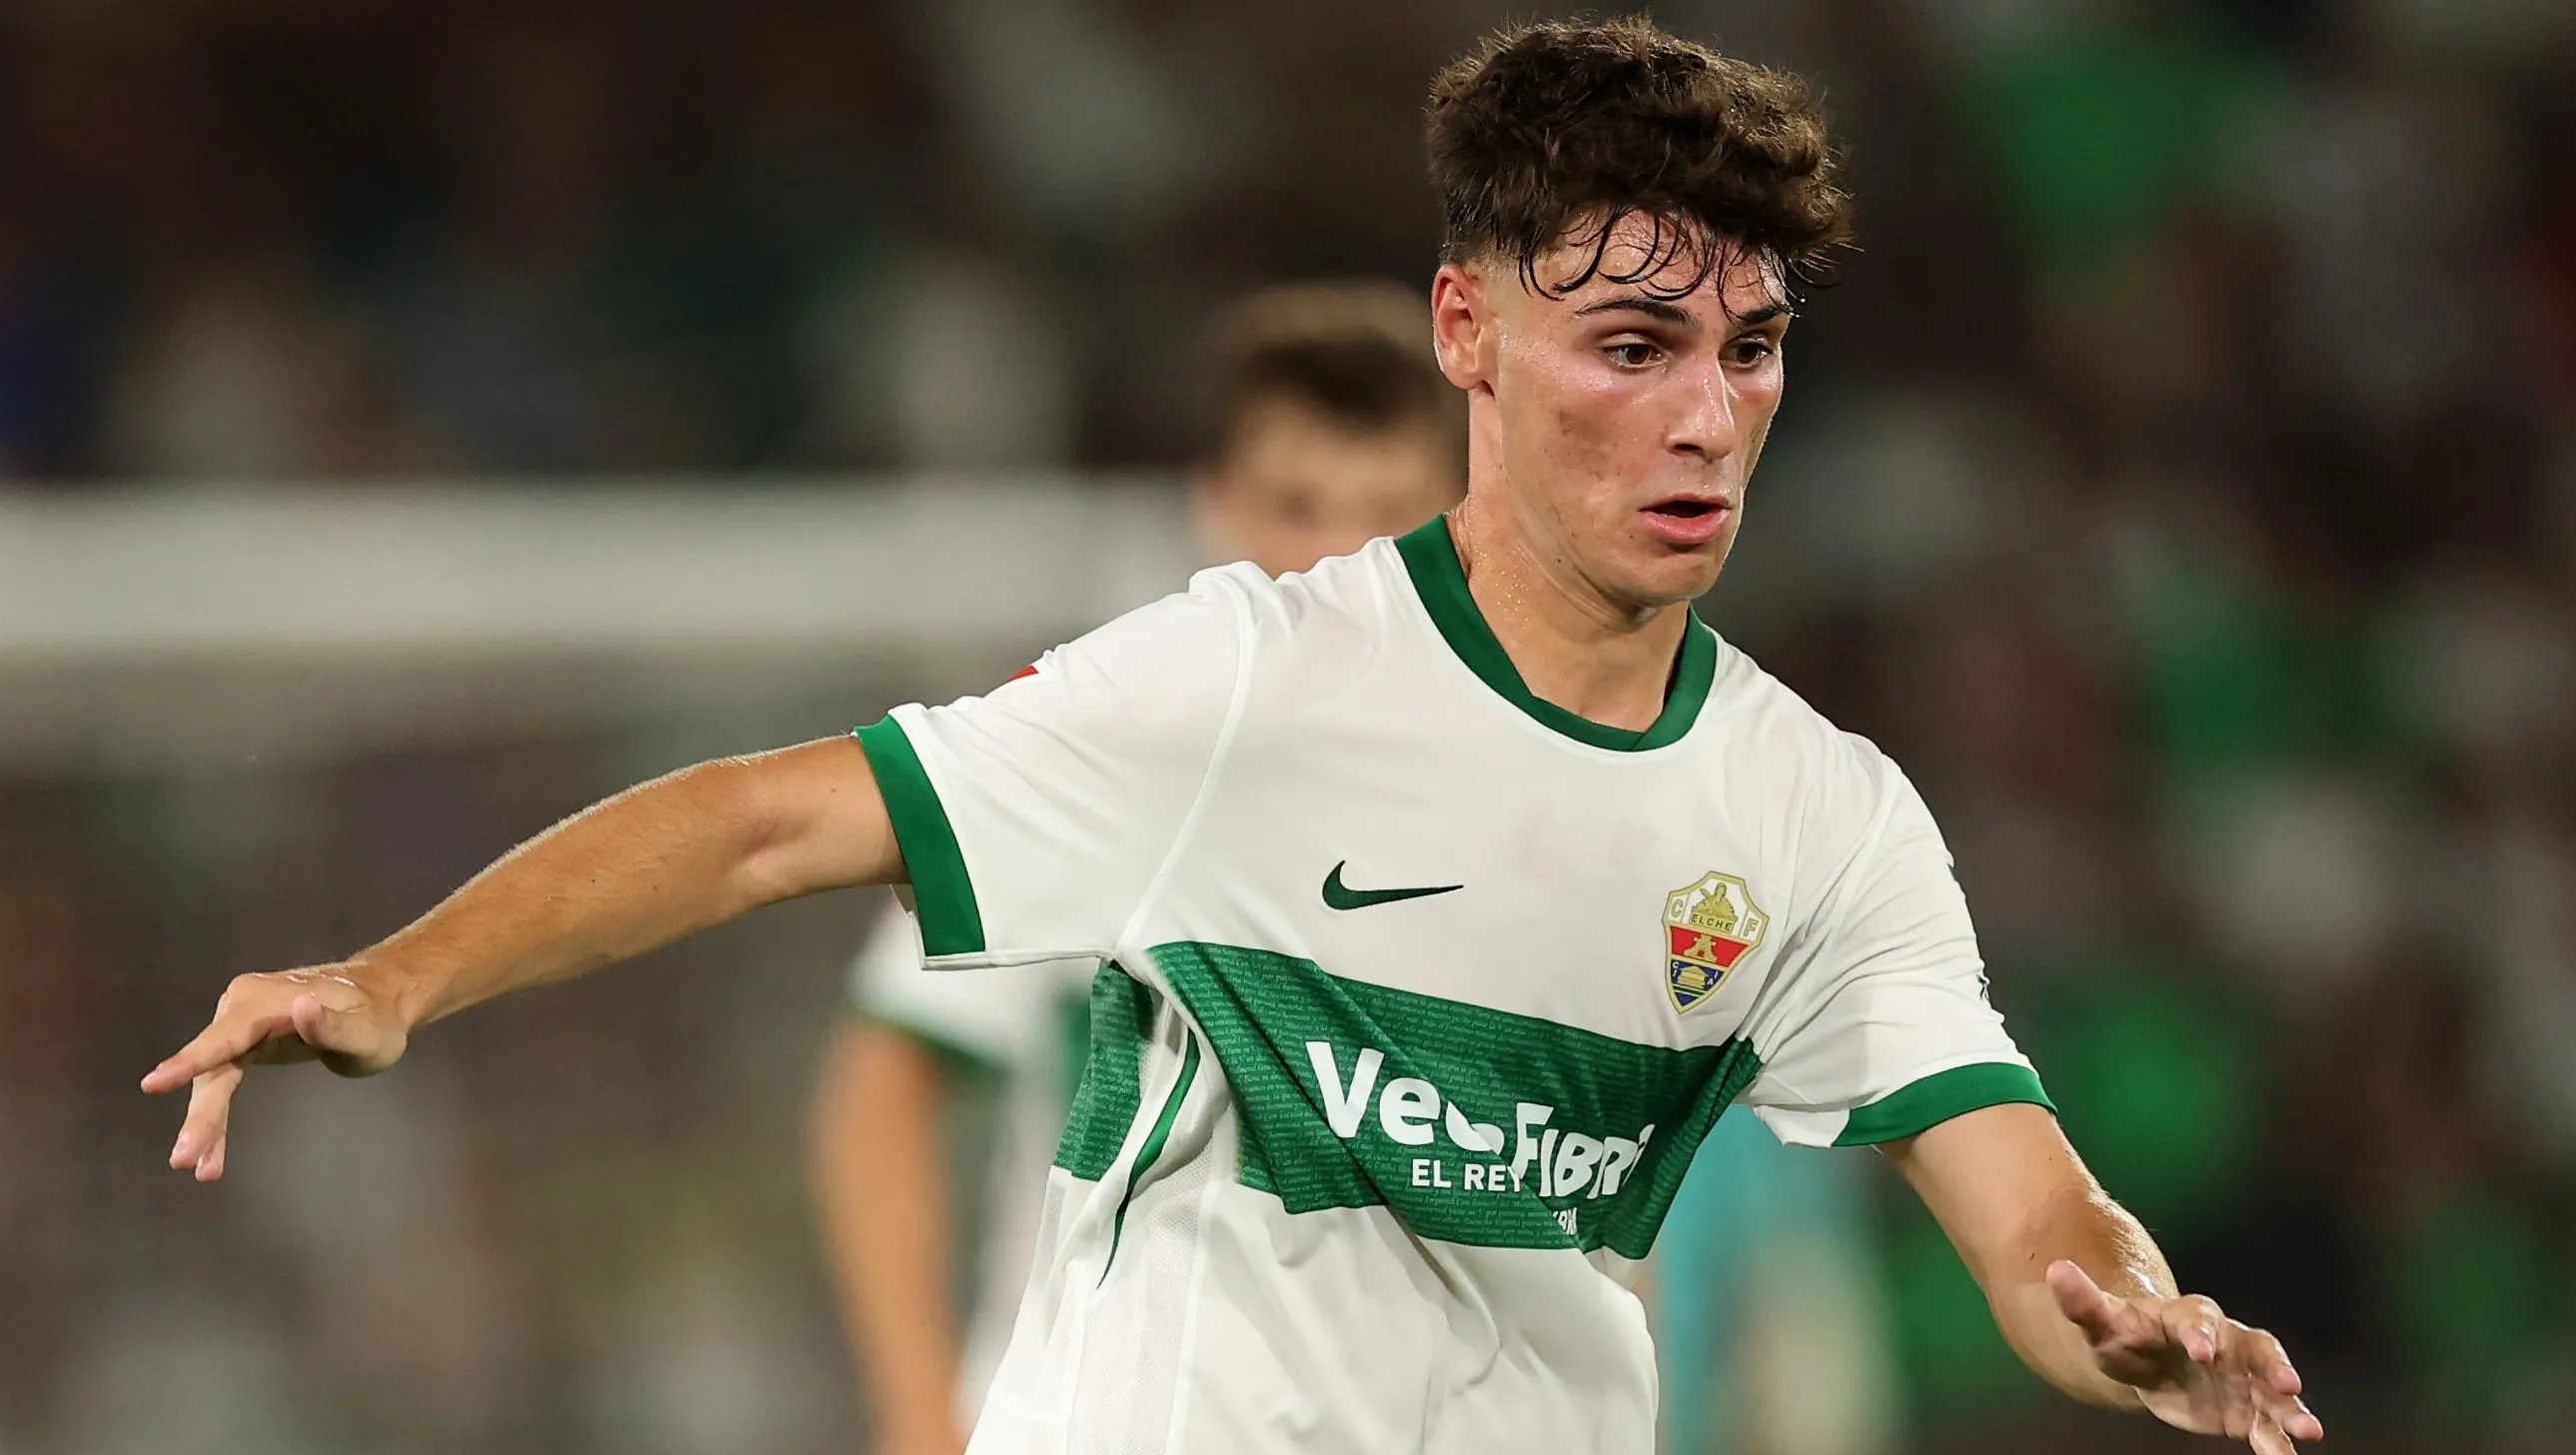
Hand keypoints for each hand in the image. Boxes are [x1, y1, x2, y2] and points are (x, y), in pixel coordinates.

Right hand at [140, 962, 411, 1182]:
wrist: (376, 1000)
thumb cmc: (376, 1017)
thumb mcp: (367, 1030)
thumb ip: (333, 1025)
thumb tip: (300, 1006)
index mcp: (269, 999)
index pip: (226, 1035)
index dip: (191, 1061)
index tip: (154, 1084)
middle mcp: (243, 1005)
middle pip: (214, 1065)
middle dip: (201, 1114)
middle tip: (184, 1160)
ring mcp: (239, 1024)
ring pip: (212, 1079)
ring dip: (205, 1124)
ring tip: (201, 1169)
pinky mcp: (243, 1043)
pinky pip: (221, 1083)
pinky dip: (217, 1119)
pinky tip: (212, 1159)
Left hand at [2048, 1260, 2322, 1450]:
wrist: (2143, 1360)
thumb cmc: (2122, 1335)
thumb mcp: (2099, 1321)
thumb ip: (2082, 1301)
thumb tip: (2054, 1270)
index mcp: (2188, 1317)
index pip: (2199, 1319)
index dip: (2201, 1332)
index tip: (2201, 1350)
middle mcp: (2226, 1342)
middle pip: (2258, 1348)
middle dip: (2273, 1365)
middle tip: (2289, 1385)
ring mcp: (2242, 1376)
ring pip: (2273, 1390)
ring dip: (2291, 1409)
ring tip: (2309, 1431)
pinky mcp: (2246, 1408)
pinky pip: (2268, 1424)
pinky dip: (2278, 1439)